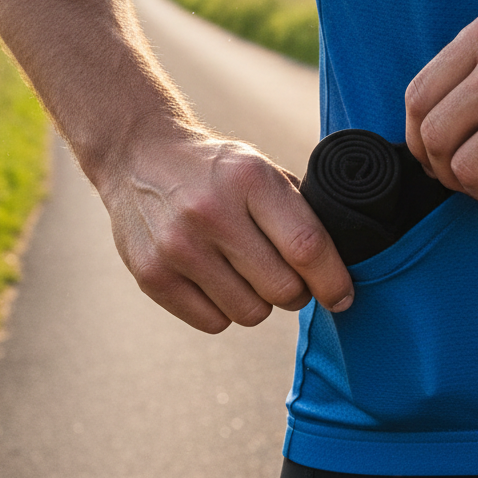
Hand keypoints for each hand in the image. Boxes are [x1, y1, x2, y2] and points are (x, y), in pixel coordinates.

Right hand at [97, 132, 354, 332]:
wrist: (136, 154)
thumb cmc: (212, 169)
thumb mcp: (258, 168)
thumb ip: (298, 212)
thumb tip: (339, 269)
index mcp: (249, 179)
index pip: (307, 247)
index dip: (333, 281)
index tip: (341, 296)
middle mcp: (211, 212)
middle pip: (283, 289)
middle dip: (296, 292)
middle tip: (284, 277)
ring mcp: (177, 247)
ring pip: (250, 313)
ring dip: (257, 302)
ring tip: (243, 274)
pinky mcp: (152, 275)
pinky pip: (214, 323)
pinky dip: (222, 310)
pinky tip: (213, 280)